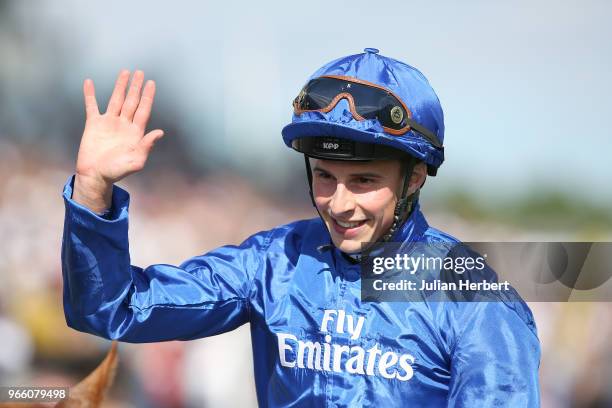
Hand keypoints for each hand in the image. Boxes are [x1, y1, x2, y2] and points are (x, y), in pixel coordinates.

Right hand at [73, 70, 163, 212]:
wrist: (95, 176)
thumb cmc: (117, 172)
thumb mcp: (136, 161)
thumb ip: (146, 146)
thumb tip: (159, 132)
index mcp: (135, 132)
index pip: (143, 110)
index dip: (148, 96)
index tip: (151, 83)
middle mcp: (123, 125)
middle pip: (132, 101)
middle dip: (136, 87)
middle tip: (140, 72)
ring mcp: (109, 123)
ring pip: (116, 100)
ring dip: (120, 86)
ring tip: (125, 72)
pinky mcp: (93, 124)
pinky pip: (91, 106)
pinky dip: (90, 94)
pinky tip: (89, 82)